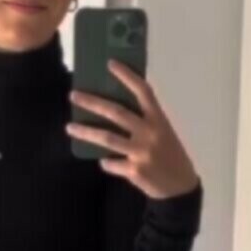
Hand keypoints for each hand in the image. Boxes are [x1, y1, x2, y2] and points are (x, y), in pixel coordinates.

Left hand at [66, 59, 201, 200]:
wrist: (181, 187)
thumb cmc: (170, 155)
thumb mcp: (164, 132)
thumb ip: (144, 121)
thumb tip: (113, 111)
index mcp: (158, 119)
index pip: (143, 91)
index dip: (127, 76)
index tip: (110, 64)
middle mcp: (150, 132)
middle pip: (117, 112)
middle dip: (93, 103)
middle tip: (73, 96)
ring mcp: (142, 151)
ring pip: (107, 138)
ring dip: (86, 132)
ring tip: (69, 127)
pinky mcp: (135, 170)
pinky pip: (111, 163)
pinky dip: (105, 162)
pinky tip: (104, 161)